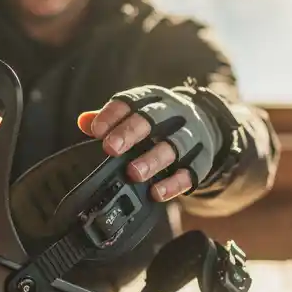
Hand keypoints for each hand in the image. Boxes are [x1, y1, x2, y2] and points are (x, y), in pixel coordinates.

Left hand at [77, 85, 222, 202]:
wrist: (207, 125)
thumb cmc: (161, 122)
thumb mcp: (139, 113)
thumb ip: (113, 119)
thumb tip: (83, 122)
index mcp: (155, 98)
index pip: (132, 101)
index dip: (113, 114)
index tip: (96, 130)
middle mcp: (176, 113)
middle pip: (154, 118)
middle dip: (131, 132)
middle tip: (111, 148)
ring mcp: (192, 135)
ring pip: (175, 145)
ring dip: (153, 159)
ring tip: (134, 173)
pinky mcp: (203, 159)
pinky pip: (191, 172)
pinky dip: (174, 184)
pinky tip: (156, 193)